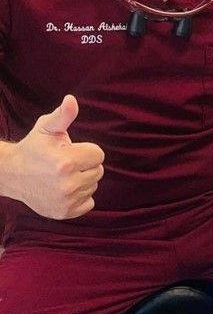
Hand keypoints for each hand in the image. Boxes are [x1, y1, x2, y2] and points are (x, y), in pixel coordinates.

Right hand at [5, 95, 104, 219]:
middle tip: (66, 163)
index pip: (99, 155)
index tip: (71, 150)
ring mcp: (66, 200)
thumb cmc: (34, 148)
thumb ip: (63, 115)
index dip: (86, 150)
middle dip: (85, 165)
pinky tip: (65, 189)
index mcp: (66, 162)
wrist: (12, 174)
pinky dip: (81, 196)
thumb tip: (71, 100)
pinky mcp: (65, 213)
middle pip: (98, 171)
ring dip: (83, 180)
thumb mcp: (47, 128)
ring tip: (63, 176)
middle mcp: (68, 184)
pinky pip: (89, 203)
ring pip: (93, 186)